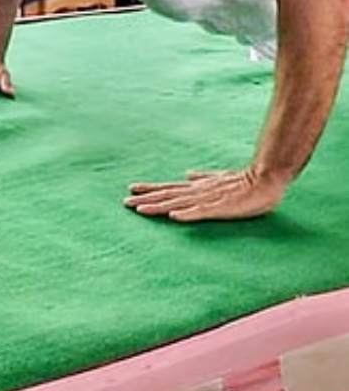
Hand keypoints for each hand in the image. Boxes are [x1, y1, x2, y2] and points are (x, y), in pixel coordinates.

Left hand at [124, 167, 288, 221]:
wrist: (266, 179)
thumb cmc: (243, 181)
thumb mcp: (218, 179)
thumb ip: (202, 177)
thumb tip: (188, 174)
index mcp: (197, 187)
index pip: (168, 188)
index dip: (149, 189)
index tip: (131, 189)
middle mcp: (197, 192)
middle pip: (167, 195)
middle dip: (145, 199)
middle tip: (124, 202)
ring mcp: (208, 199)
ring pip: (178, 203)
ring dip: (158, 207)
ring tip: (140, 210)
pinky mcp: (221, 208)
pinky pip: (202, 212)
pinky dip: (187, 214)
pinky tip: (174, 217)